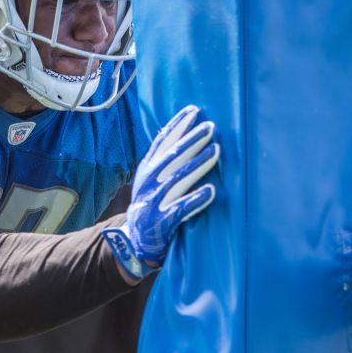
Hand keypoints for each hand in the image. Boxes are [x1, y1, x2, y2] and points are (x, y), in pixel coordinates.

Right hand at [102, 105, 218, 281]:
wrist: (134, 241)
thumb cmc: (151, 205)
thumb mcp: (150, 179)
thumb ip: (164, 160)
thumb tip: (183, 132)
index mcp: (147, 169)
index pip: (162, 143)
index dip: (177, 126)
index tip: (193, 111)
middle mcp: (149, 182)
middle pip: (172, 157)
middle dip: (192, 140)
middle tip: (210, 126)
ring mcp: (154, 202)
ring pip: (178, 179)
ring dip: (199, 164)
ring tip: (217, 151)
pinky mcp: (162, 221)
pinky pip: (181, 209)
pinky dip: (196, 199)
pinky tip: (212, 191)